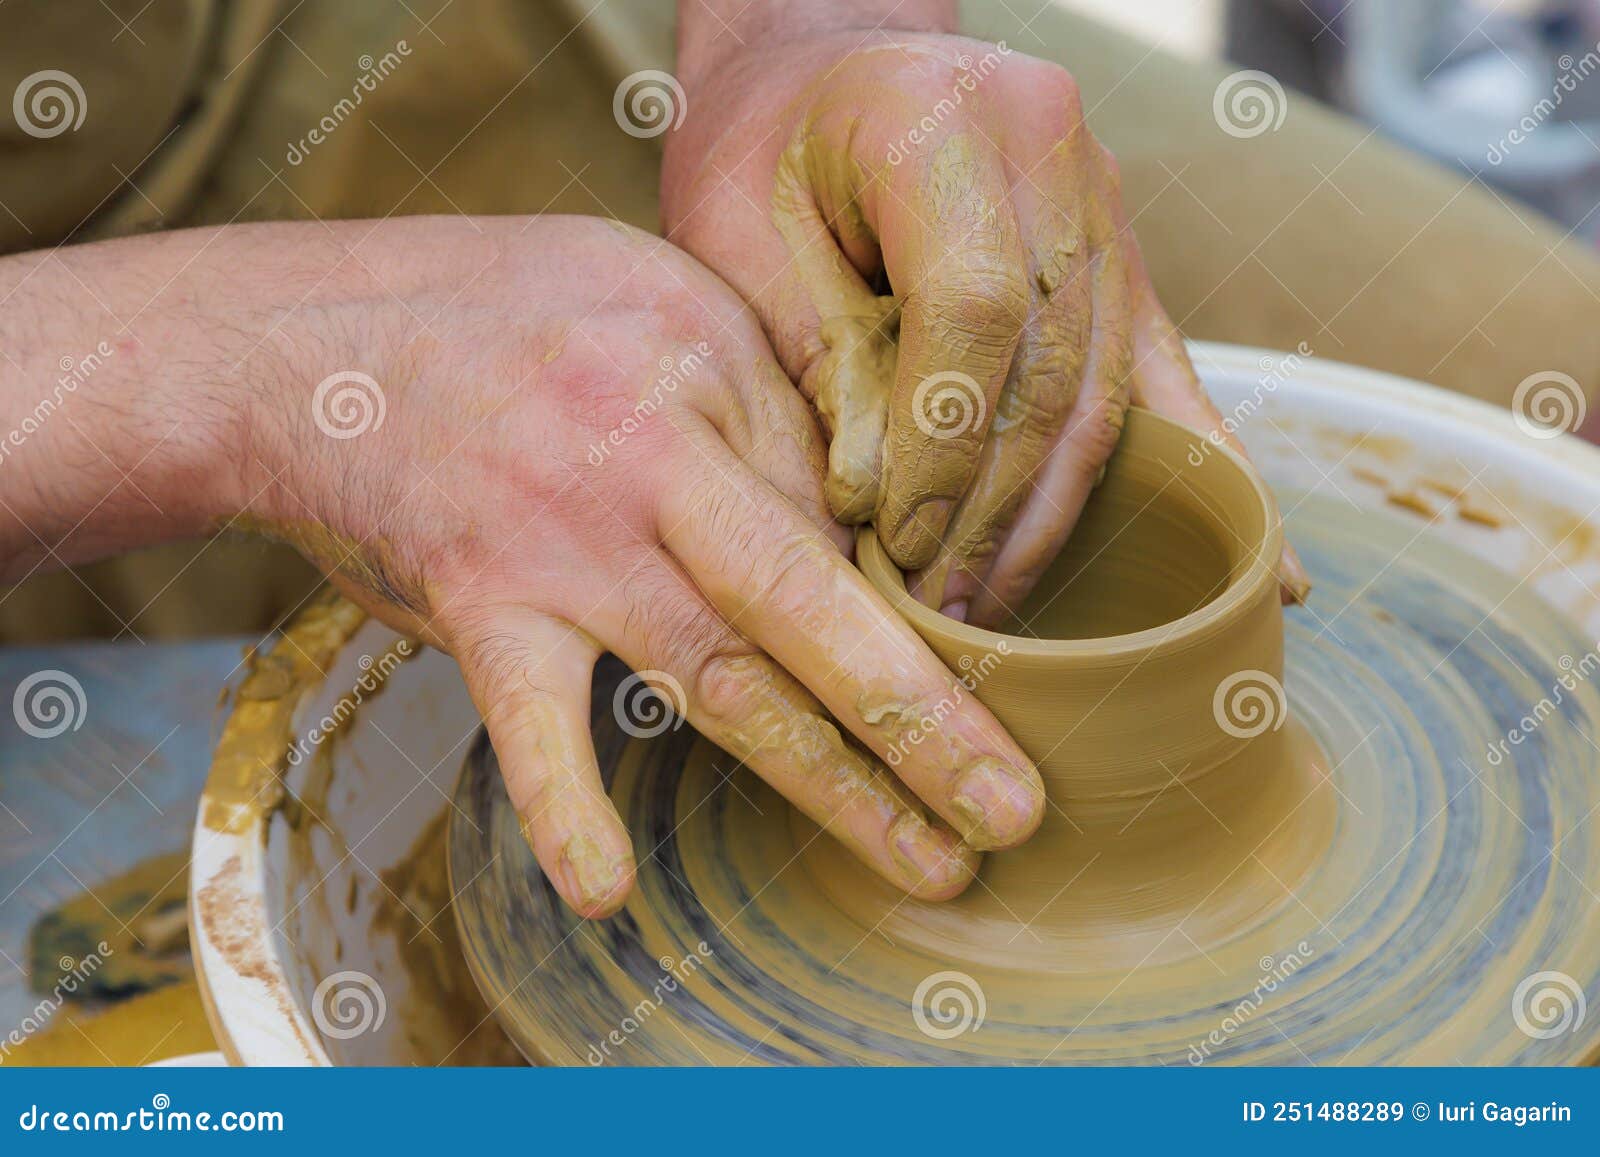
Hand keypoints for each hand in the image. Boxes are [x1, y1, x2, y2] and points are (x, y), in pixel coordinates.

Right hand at [245, 217, 1043, 916]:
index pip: (843, 512)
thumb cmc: (491, 310)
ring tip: (925, 864)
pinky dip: (563, 803)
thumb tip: (842, 510)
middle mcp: (654, 460)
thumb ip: (753, 397)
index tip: (996, 693)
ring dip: (830, 783)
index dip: (923, 613)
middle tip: (1018, 810)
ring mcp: (566, 540)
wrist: (303, 341)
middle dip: (928, 717)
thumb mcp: (652, 293)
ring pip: (722, 676)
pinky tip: (605, 889)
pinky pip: (527, 720)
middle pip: (815, 605)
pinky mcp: (480, 602)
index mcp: (713, 370)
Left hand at [664, 23, 1308, 625]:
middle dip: (993, 508)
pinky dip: (1204, 477)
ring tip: (996, 608)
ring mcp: (1101, 203)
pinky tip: (1272, 575)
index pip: (973, 302)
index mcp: (939, 117)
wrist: (821, 72)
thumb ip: (812, 355)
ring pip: (1103, 388)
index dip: (943, 440)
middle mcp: (1047, 148)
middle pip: (1050, 362)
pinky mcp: (1124, 260)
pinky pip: (1169, 379)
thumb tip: (877, 508)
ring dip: (1050, 516)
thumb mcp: (740, 240)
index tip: (901, 539)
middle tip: (942, 612)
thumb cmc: (759, 154)